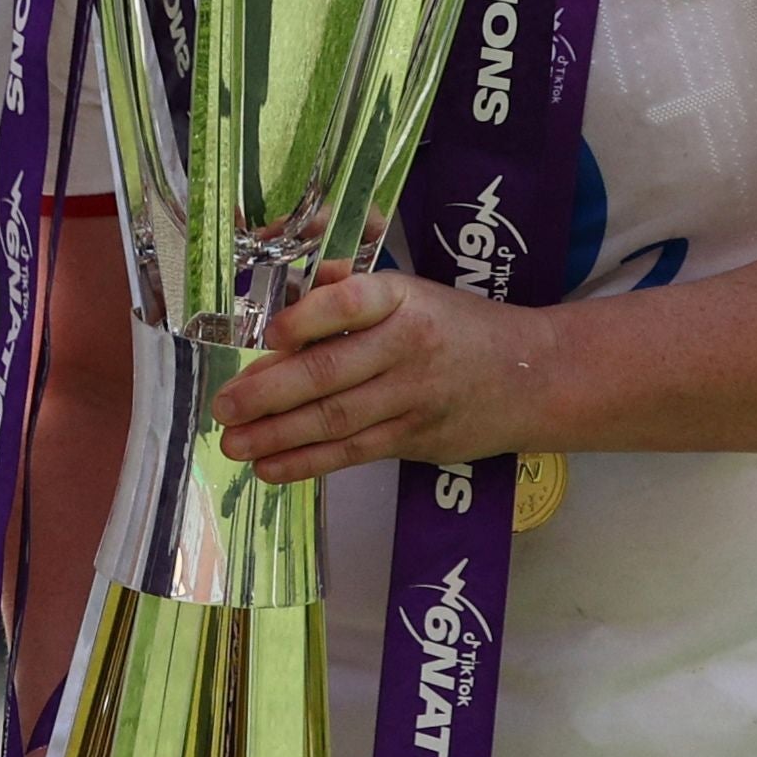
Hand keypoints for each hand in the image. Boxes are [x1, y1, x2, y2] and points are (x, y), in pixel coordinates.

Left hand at [210, 263, 546, 483]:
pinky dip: (307, 463)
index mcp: (402, 299)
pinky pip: (352, 453)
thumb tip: (294, 288)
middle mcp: (406, 347)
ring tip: (233, 443)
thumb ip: (351, 290)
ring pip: (336, 419)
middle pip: (330, 372)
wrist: (534, 376)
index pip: (351, 303)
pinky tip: (270, 468)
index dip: (308, 318)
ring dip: (277, 435)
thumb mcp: (413, 292)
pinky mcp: (413, 439)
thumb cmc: (457, 325)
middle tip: (223, 406)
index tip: (269, 335)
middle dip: (269, 392)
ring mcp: (411, 398)